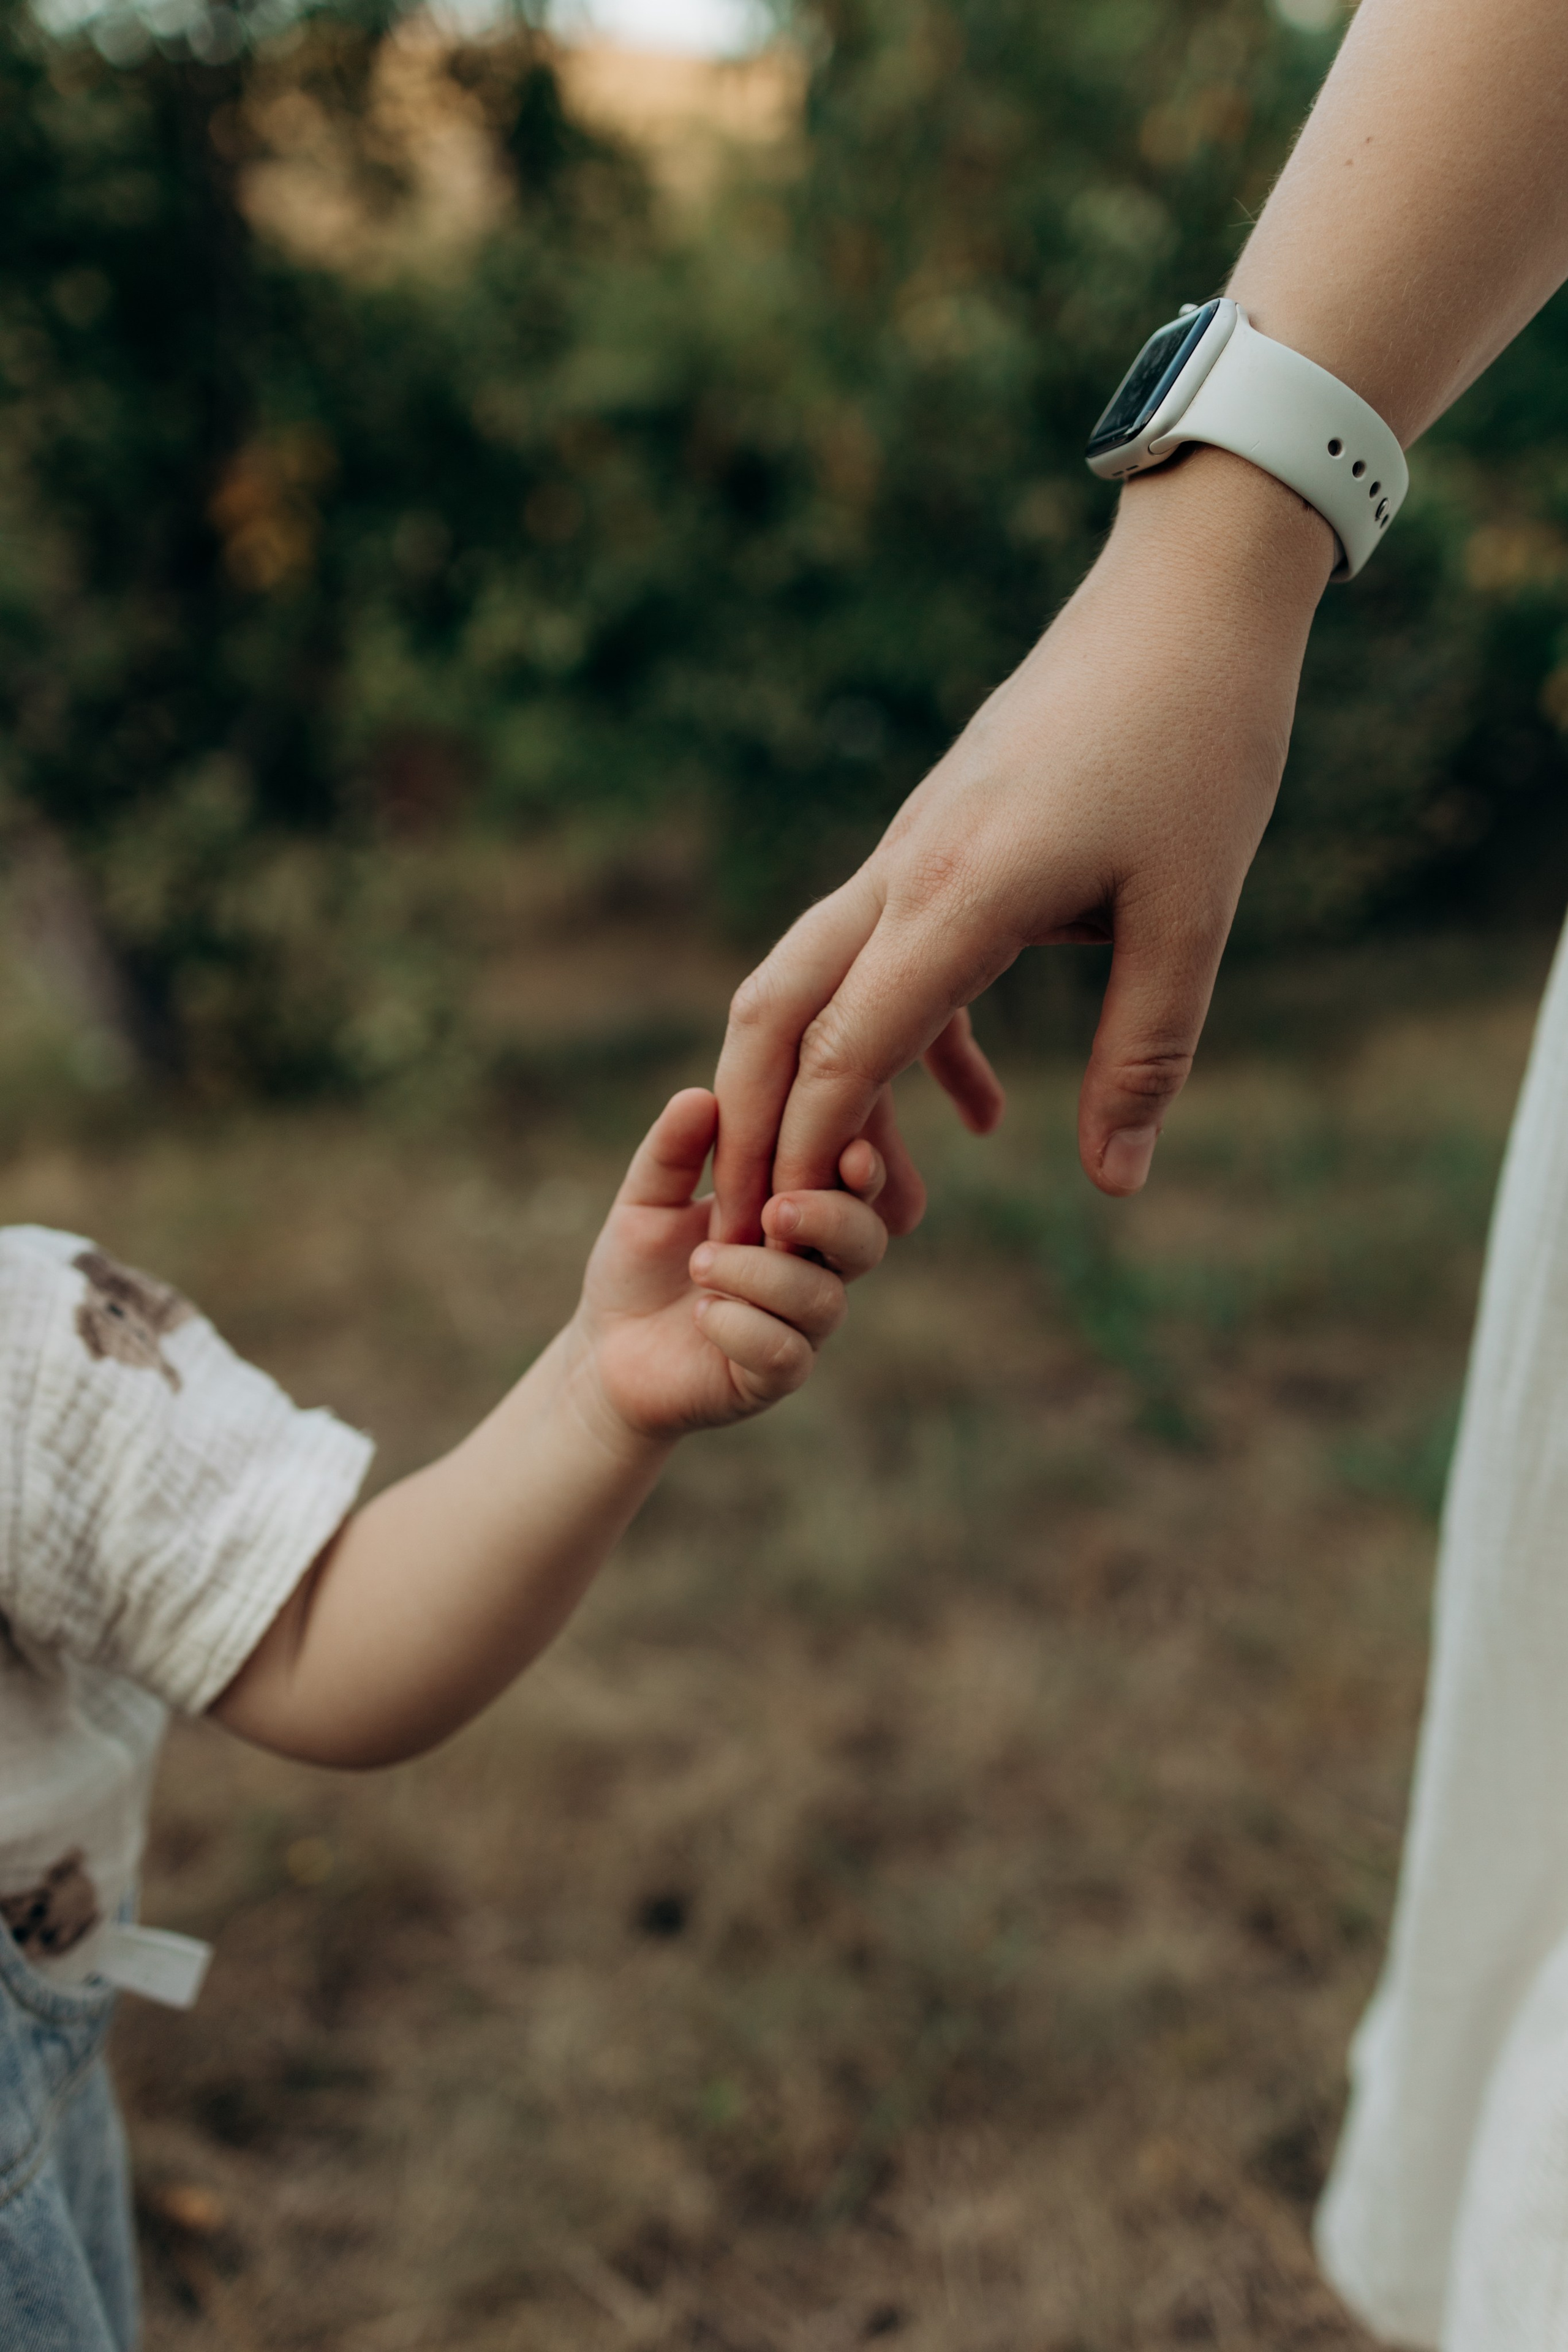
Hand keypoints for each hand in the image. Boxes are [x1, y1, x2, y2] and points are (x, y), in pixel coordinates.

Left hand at [576, 1086, 888, 1441]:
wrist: (604, 1353)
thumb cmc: (637, 1269)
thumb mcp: (645, 1200)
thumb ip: (672, 1152)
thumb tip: (698, 1095)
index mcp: (795, 1216)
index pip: (850, 1185)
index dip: (863, 1168)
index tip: (850, 1150)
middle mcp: (811, 1270)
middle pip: (865, 1242)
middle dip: (830, 1219)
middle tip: (773, 1210)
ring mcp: (797, 1328)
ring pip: (823, 1300)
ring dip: (764, 1276)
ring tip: (702, 1263)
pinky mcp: (771, 1378)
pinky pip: (786, 1355)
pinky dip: (744, 1328)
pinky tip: (704, 1314)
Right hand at [713, 448, 1334, 1242]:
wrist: (1185, 600)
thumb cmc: (1199, 745)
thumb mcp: (1191, 917)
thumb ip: (1146, 1054)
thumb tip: (1114, 1184)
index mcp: (956, 897)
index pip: (841, 1046)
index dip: (801, 1149)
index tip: (778, 1235)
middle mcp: (905, 873)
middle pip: (775, 1008)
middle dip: (748, 1124)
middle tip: (745, 1224)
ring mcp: (912, 852)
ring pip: (817, 982)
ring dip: (821, 1090)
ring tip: (861, 1195)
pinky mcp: (939, 842)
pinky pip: (888, 957)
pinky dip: (907, 1043)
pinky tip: (982, 1111)